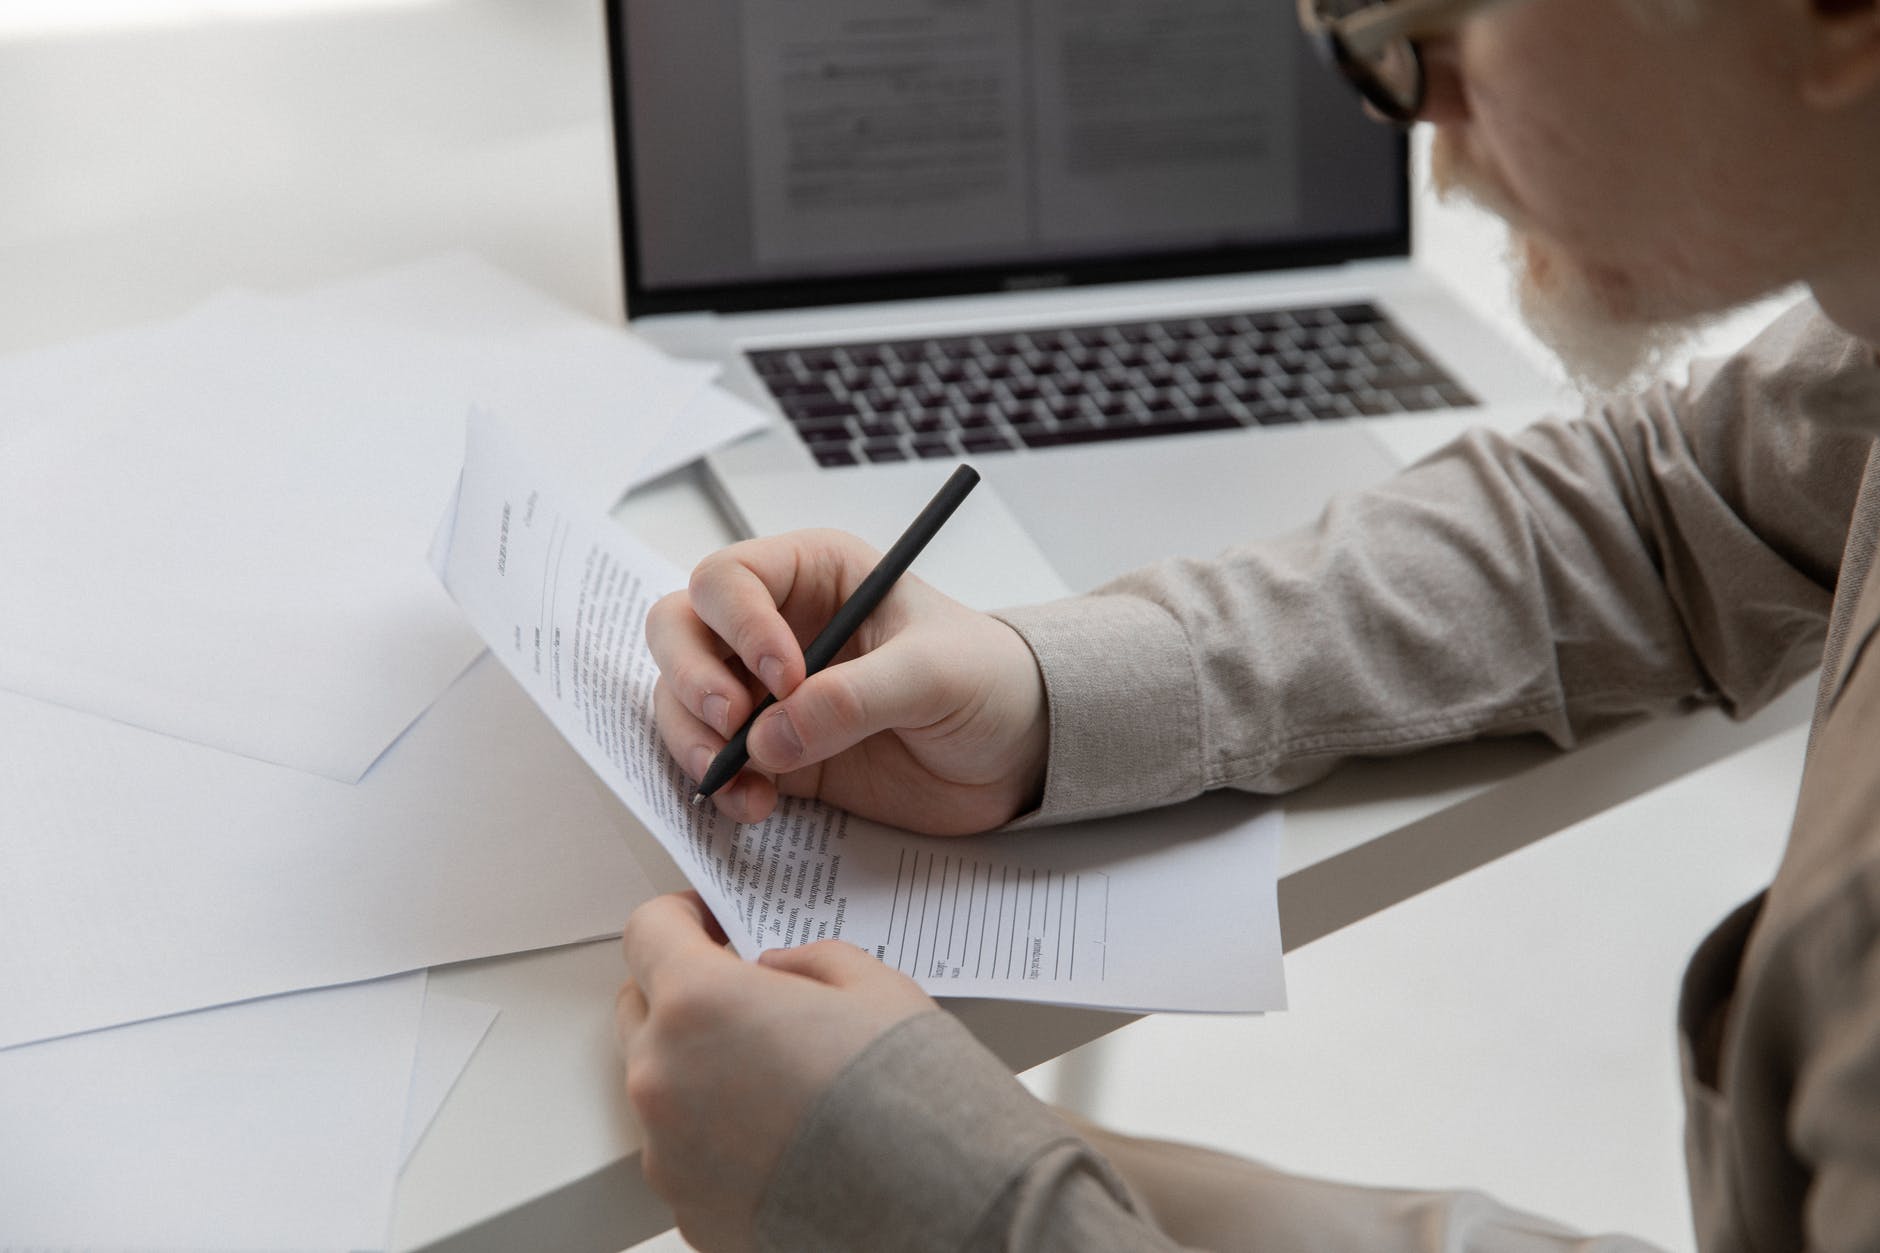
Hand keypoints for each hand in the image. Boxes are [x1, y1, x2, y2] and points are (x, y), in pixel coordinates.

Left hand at [615, 892, 936, 1252]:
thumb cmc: (908, 1095)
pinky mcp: (686, 1207)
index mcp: (700, 1003)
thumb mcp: (872, 985)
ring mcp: (668, 1152)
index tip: (706, 922)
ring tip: (778, 1080)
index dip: (679, 916)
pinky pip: (684, 1151)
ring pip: (661, 1085)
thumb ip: (807, 961)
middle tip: (747, 1000)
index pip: (648, 932)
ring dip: (699, 1068)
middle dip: (684, 993)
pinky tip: (783, 1136)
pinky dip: (717, 1137)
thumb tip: (776, 973)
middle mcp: (663, 1077)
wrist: (934, 1205)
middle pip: (641, 1008)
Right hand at [647, 528, 1047, 833]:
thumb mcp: (935, 675)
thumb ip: (855, 699)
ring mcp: (766, 691)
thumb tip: (771, 736)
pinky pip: (711, 760)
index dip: (739, 625)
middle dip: (690, 678)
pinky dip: (718, 785)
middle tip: (731, 723)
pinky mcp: (773, 750)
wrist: (1017, 753)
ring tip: (740, 781)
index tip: (784, 679)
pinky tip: (756, 805)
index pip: (730, 578)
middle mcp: (776, 625)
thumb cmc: (989, 681)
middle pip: (681, 630)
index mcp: (815, 574)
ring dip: (692, 739)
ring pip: (680, 697)